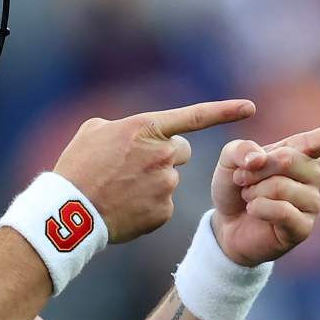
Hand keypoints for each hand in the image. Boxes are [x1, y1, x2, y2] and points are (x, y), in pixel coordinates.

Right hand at [55, 100, 255, 243]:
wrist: (69, 212)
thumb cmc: (77, 166)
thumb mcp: (93, 131)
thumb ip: (123, 126)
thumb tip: (135, 136)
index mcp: (147, 128)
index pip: (196, 116)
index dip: (225, 110)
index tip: (251, 107)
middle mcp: (162, 155)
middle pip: (180, 152)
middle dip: (165, 156)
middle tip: (133, 167)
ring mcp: (165, 185)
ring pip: (169, 180)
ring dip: (152, 182)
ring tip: (120, 190)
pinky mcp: (163, 212)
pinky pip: (163, 205)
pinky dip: (147, 206)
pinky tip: (125, 207)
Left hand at [210, 113, 319, 265]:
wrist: (227, 226)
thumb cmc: (235, 189)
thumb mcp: (230, 161)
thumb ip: (240, 150)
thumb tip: (260, 158)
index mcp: (301, 154)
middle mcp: (314, 177)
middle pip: (290, 160)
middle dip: (257, 169)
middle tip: (243, 180)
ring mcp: (312, 203)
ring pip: (283, 187)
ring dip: (255, 191)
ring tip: (250, 198)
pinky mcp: (304, 228)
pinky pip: (282, 210)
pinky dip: (260, 208)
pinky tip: (254, 212)